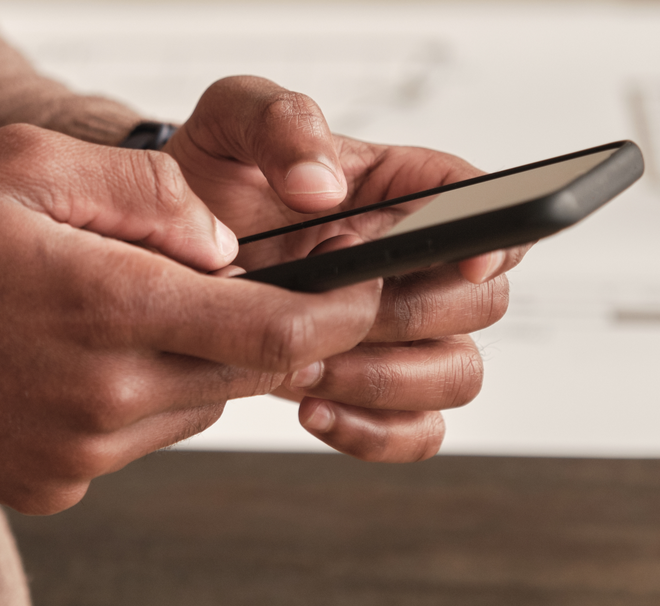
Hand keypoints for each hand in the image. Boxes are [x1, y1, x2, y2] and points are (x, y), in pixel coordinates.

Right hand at [0, 124, 381, 513]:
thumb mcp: (21, 164)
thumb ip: (144, 193)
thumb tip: (225, 240)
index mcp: (108, 309)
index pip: (275, 332)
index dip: (339, 312)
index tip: (363, 289)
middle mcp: (104, 400)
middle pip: (239, 373)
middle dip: (252, 328)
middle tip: (214, 281)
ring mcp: (76, 456)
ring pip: (187, 409)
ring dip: (184, 361)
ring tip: (106, 310)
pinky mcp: (50, 487)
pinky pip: (129, 444)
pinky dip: (128, 401)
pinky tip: (63, 359)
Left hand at [164, 76, 526, 460]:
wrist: (162, 251)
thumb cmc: (211, 177)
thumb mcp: (230, 119)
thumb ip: (280, 123)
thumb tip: (320, 189)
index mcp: (402, 186)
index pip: (482, 203)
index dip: (496, 231)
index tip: (463, 257)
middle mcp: (416, 261)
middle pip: (482, 302)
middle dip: (410, 318)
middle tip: (325, 317)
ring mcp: (397, 330)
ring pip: (459, 374)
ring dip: (390, 383)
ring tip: (304, 371)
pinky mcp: (370, 386)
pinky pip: (418, 432)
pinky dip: (377, 433)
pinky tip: (313, 410)